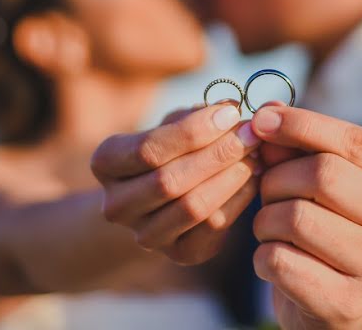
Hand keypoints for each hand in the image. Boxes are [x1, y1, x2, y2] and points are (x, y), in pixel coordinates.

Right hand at [90, 103, 261, 264]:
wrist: (164, 197)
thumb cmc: (172, 148)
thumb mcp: (174, 124)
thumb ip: (198, 114)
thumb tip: (232, 107)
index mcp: (105, 163)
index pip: (148, 149)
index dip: (193, 131)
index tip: (230, 114)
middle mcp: (116, 205)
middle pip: (169, 181)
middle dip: (218, 154)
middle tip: (251, 134)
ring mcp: (144, 235)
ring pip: (192, 207)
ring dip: (231, 177)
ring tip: (256, 154)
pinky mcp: (179, 254)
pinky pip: (212, 228)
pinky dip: (239, 199)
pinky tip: (254, 178)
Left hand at [250, 106, 361, 329]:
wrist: (338, 305)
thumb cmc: (328, 225)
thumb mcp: (323, 179)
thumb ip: (298, 145)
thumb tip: (267, 113)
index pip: (354, 141)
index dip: (302, 124)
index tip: (262, 120)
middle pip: (323, 175)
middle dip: (277, 179)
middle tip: (268, 192)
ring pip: (296, 218)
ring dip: (265, 220)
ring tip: (271, 229)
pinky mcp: (347, 304)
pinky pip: (281, 261)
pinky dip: (263, 257)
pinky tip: (275, 260)